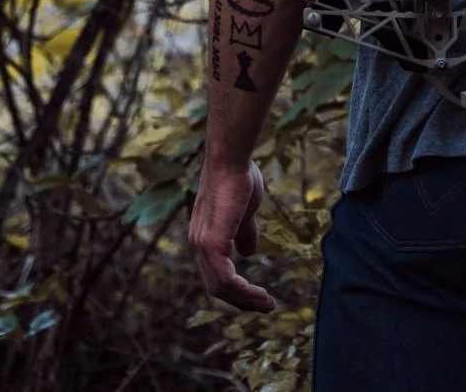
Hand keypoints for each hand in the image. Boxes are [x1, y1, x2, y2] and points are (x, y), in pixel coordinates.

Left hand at [188, 157, 275, 312]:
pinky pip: (225, 278)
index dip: (237, 289)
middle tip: (267, 306)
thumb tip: (249, 253)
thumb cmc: (238, 179)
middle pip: (217, 287)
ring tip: (267, 303)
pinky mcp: (212, 242)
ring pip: (220, 287)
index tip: (260, 295)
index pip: (216, 274)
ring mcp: (203, 245)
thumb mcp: (244, 211)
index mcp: (204, 238)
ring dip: (245, 299)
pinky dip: (242, 290)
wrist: (231, 160)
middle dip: (243, 300)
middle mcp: (198, 245)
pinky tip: (259, 293)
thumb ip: (244, 233)